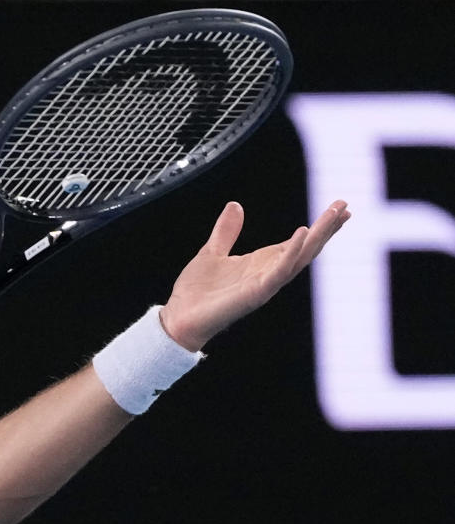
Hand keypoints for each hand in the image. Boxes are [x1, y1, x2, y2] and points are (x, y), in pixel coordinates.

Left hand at [159, 200, 350, 350]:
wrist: (179, 318)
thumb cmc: (196, 293)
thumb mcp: (211, 252)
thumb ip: (226, 231)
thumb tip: (235, 206)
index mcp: (261, 263)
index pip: (298, 242)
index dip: (318, 226)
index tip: (338, 208)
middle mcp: (268, 273)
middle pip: (306, 249)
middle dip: (327, 228)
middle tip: (345, 206)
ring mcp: (265, 284)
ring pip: (300, 257)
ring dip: (319, 236)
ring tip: (335, 214)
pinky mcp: (256, 293)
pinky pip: (279, 271)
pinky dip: (291, 252)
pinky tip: (303, 233)